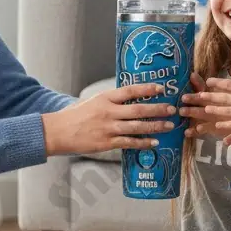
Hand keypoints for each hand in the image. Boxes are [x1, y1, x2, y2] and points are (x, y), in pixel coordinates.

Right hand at [41, 83, 174, 155]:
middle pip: (139, 109)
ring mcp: (108, 128)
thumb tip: (131, 99)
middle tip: (172, 109)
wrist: (58, 132)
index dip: (147, 89)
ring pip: (137, 126)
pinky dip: (143, 142)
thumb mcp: (93, 101)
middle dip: (158, 109)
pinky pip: (129, 142)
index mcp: (105, 98)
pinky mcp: (106, 142)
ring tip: (169, 125)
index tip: (161, 88)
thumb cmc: (76, 116)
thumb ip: (111, 101)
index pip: (130, 90)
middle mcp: (108, 111)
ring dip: (155, 126)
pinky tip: (154, 142)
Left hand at [181, 64, 230, 143]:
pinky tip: (218, 127)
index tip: (208, 81)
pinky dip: (225, 127)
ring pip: (226, 112)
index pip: (229, 84)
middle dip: (210, 97)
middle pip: (223, 98)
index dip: (218, 83)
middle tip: (199, 95)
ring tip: (205, 110)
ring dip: (215, 111)